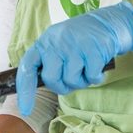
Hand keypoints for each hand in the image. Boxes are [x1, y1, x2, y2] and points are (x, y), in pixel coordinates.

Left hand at [16, 1, 132, 114]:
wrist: (108, 23)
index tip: (25, 109)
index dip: (24, 90)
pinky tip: (98, 66)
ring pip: (72, 80)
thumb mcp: (59, 45)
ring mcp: (74, 45)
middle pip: (51, 79)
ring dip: (82, 81)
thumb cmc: (80, 40)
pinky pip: (91, 77)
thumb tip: (38, 85)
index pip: (28, 67)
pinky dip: (96, 77)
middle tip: (73, 78)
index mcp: (45, 42)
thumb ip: (49, 62)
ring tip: (87, 68)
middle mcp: (56, 42)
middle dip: (62, 86)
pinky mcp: (93, 50)